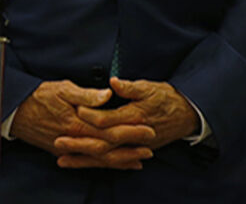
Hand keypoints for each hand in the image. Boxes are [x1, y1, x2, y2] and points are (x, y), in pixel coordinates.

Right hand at [10, 80, 154, 169]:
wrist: (14, 111)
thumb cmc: (39, 97)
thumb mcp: (63, 89)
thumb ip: (87, 95)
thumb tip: (108, 94)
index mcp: (76, 124)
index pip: (109, 130)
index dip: (130, 131)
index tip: (148, 128)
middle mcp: (73, 140)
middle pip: (107, 149)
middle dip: (130, 149)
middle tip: (151, 148)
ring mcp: (67, 148)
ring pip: (98, 159)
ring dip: (120, 160)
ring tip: (140, 159)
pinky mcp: (63, 151)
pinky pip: (87, 160)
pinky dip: (104, 163)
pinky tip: (118, 163)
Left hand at [72, 78, 199, 155]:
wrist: (187, 115)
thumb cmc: (168, 99)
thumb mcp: (150, 87)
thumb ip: (130, 87)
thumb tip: (113, 82)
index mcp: (136, 116)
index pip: (108, 120)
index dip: (90, 116)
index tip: (75, 111)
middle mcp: (134, 135)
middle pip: (103, 143)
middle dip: (79, 144)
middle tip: (58, 141)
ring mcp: (135, 146)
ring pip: (106, 156)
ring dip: (84, 159)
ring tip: (62, 159)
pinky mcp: (135, 151)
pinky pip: (113, 161)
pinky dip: (96, 164)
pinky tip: (82, 164)